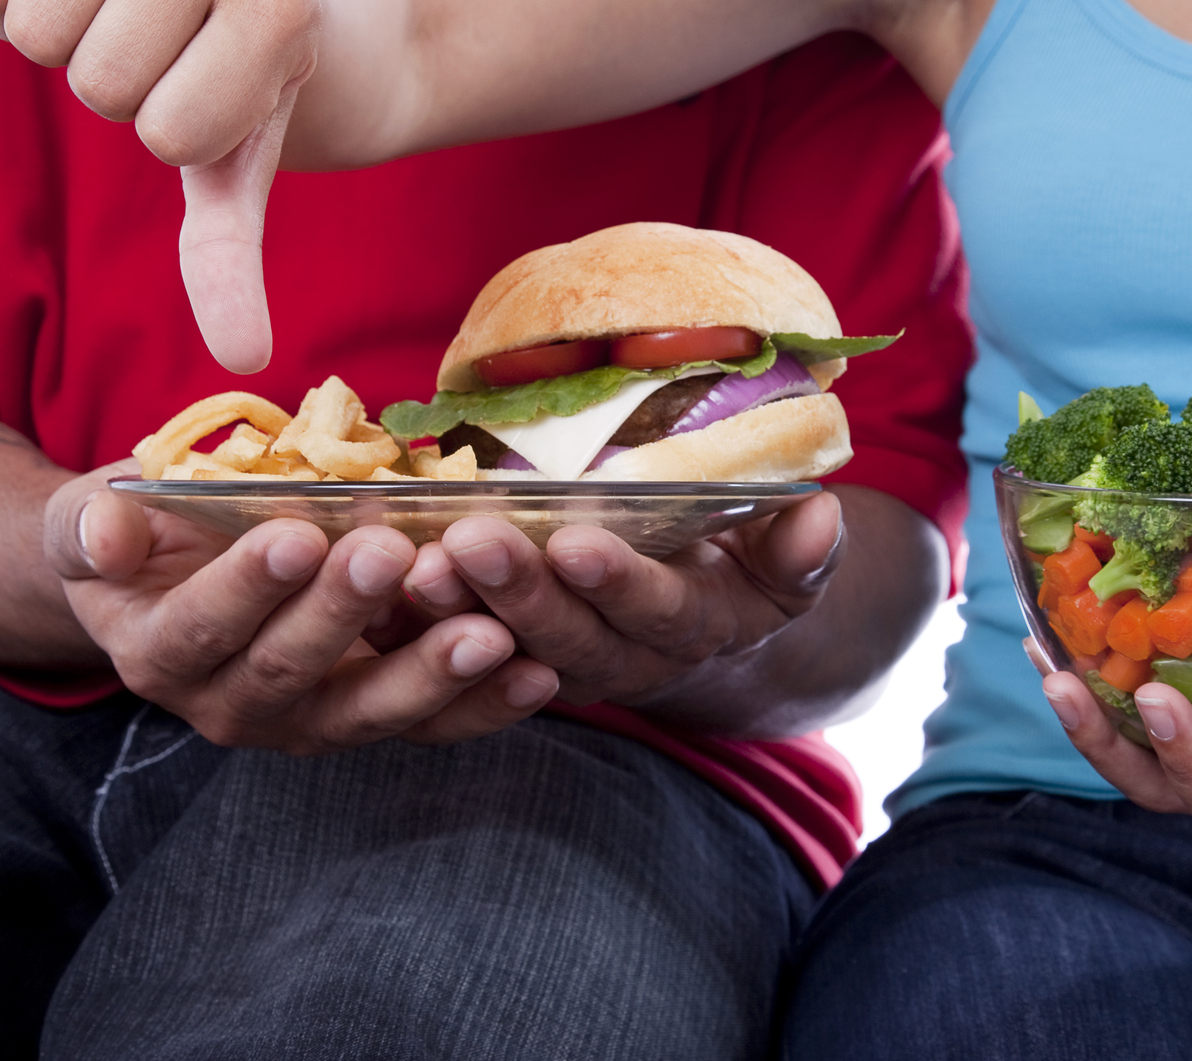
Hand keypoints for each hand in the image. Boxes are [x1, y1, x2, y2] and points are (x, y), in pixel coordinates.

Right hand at [0, 0, 322, 372]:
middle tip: (164, 53)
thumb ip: (229, 257)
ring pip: (33, 29)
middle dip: (117, 90)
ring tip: (121, 15)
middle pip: (94, 79)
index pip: (169, 131)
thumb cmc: (244, 85)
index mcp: (278, 6)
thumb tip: (244, 360)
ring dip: (63, 42)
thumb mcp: (241, 168)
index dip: (178, 134)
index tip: (216, 92)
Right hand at [43, 463, 558, 751]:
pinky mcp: (369, 719)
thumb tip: (105, 529)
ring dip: (431, 675)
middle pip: (289, 673)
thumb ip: (92, 527)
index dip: (246, 588)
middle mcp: (228, 706)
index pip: (200, 629)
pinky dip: (485, 706)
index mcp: (158, 654)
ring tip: (489, 632)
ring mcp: (305, 723)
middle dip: (345, 614)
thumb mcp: (96, 520)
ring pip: (368, 713)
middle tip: (395, 553)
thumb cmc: (143, 535)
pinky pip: (430, 724)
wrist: (173, 581)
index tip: (297, 535)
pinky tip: (539, 673)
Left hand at [389, 492, 845, 713]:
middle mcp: (624, 663)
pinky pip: (452, 663)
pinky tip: (373, 592)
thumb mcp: (781, 558)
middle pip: (566, 640)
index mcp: (695, 630)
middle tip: (469, 540)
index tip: (576, 538)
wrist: (698, 618)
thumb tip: (818, 518)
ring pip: (501, 656)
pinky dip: (411, 632)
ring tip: (413, 564)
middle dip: (517, 592)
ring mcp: (558, 672)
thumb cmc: (740, 563)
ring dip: (453, 614)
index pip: (654, 612)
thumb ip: (797, 548)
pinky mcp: (501, 671)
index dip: (617, 581)